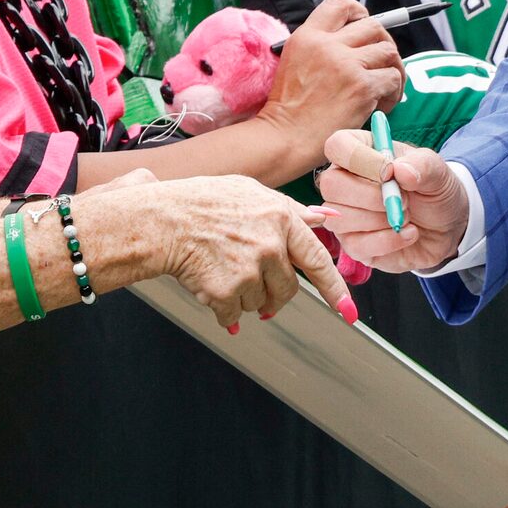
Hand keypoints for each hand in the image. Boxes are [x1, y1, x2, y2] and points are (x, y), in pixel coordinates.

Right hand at [148, 176, 355, 331]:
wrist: (160, 220)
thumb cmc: (201, 202)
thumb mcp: (250, 192)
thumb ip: (289, 209)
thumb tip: (324, 218)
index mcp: (280, 218)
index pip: (317, 260)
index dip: (334, 289)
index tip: (347, 311)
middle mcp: (270, 245)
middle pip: (288, 289)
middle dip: (272, 294)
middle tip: (252, 284)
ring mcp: (249, 270)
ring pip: (259, 303)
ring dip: (243, 297)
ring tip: (219, 271)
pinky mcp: (227, 292)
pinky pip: (233, 315)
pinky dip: (222, 311)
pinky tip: (206, 288)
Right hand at [259, 0, 402, 162]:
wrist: (285, 138)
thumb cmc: (289, 109)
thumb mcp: (294, 63)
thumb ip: (320, 47)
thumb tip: (355, 42)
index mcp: (307, 36)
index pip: (341, 3)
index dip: (359, 12)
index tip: (364, 29)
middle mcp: (327, 45)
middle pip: (373, 26)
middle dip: (383, 43)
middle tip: (381, 63)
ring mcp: (347, 65)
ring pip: (389, 51)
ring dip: (392, 69)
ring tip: (384, 87)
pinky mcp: (362, 88)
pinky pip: (393, 78)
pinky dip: (393, 92)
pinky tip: (381, 105)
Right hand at [312, 129, 466, 271]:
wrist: (447, 227)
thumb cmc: (434, 191)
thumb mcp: (438, 172)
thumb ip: (423, 165)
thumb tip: (399, 170)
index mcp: (360, 152)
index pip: (337, 146)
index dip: (360, 159)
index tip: (390, 172)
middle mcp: (344, 181)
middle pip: (331, 184)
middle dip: (371, 196)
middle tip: (405, 200)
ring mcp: (345, 214)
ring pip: (341, 218)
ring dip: (382, 219)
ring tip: (407, 216)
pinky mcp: (353, 244)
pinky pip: (357, 245)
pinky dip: (390, 240)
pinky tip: (409, 233)